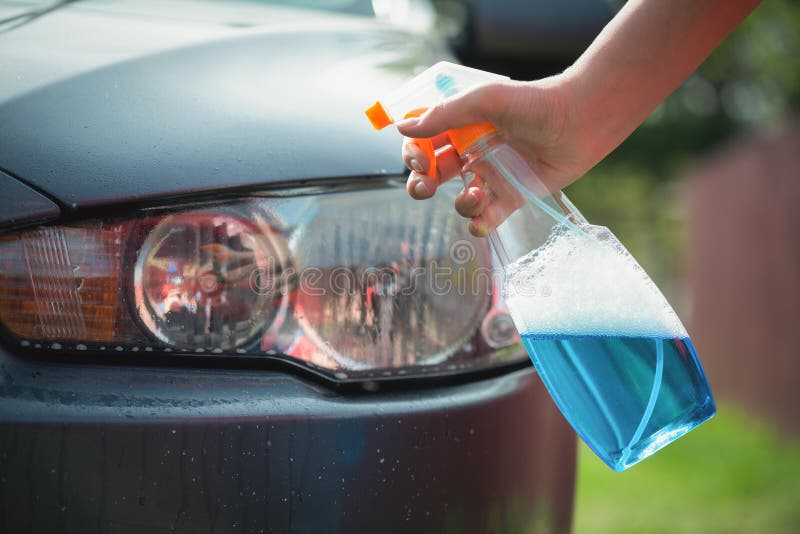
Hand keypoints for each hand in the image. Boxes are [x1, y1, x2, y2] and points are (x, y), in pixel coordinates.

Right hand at [397, 73, 595, 235]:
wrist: (580, 120)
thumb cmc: (535, 102)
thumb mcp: (484, 100)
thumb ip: (444, 114)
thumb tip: (403, 126)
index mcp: (462, 126)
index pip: (423, 143)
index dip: (414, 154)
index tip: (421, 161)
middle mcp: (474, 152)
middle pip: (434, 175)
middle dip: (421, 185)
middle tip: (424, 188)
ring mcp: (493, 176)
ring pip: (461, 200)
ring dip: (460, 204)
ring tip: (476, 196)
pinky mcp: (513, 196)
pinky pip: (488, 218)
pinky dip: (480, 225)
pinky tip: (482, 223)